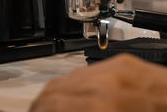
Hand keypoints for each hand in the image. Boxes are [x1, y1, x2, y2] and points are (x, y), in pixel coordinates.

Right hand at [29, 54, 166, 111]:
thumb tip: (69, 110)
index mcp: (104, 107)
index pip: (51, 103)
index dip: (38, 111)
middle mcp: (107, 83)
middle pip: (54, 89)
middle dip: (43, 104)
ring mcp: (118, 68)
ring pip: (71, 77)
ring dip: (61, 93)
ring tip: (62, 106)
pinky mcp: (128, 61)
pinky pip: (92, 69)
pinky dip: (82, 83)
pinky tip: (88, 93)